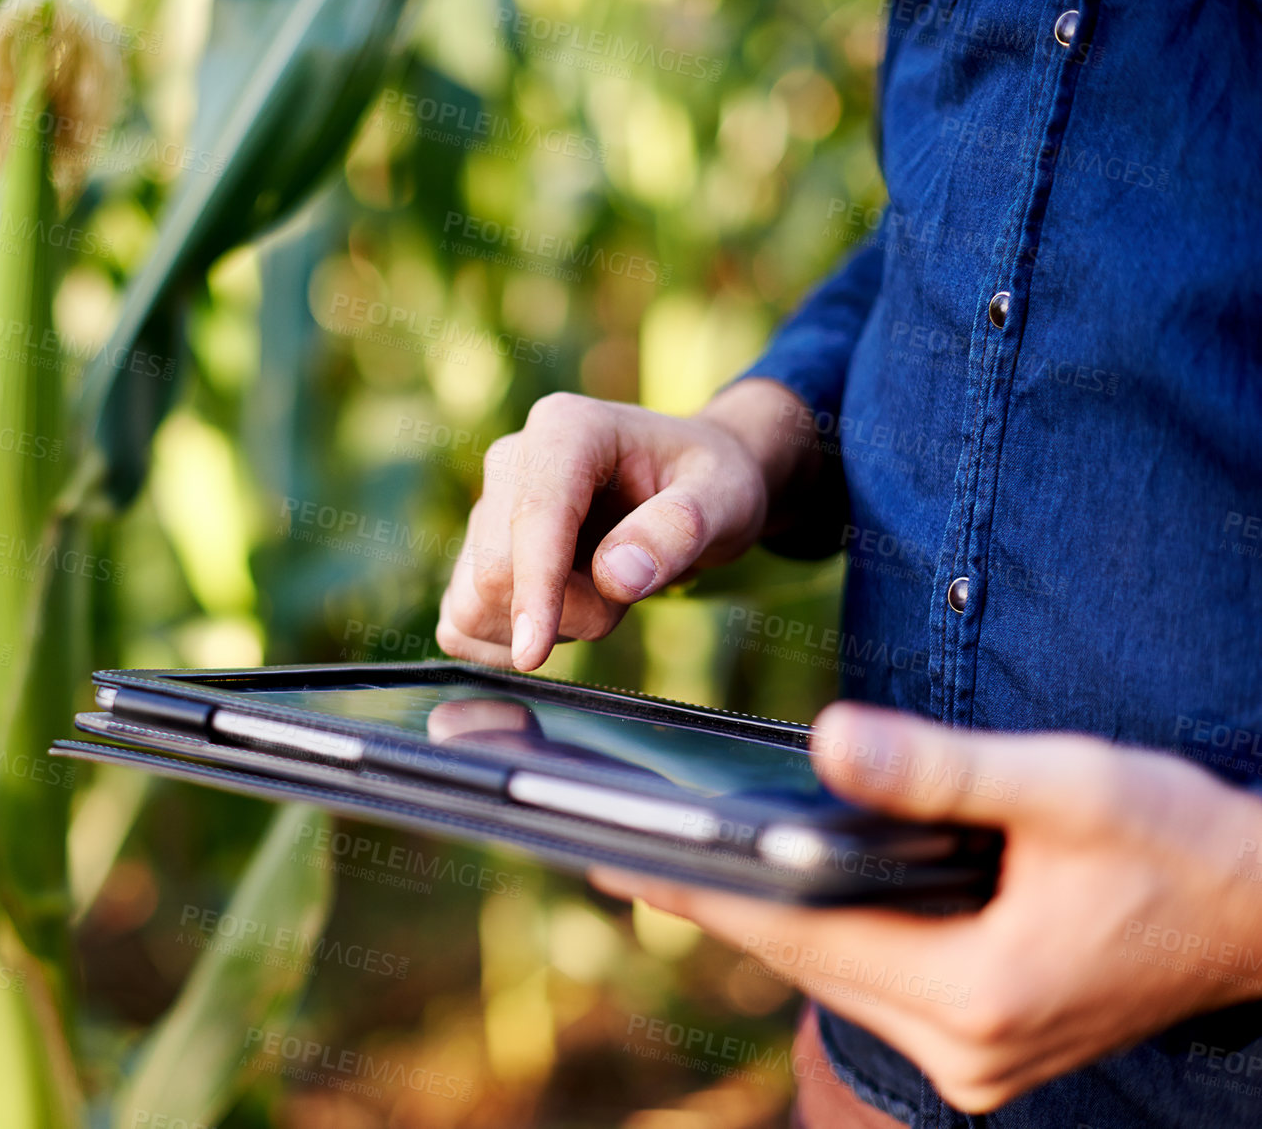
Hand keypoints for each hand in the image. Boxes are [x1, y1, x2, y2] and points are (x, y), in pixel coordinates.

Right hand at [436, 380, 820, 670]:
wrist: (690, 485)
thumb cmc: (709, 484)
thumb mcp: (724, 497)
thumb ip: (678, 530)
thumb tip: (615, 576)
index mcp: (566, 429)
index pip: (533, 517)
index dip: (534, 588)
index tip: (535, 653)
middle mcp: (511, 461)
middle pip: (497, 571)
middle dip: (567, 612)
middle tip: (628, 592)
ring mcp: (487, 508)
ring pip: (474, 603)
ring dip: (544, 626)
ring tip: (600, 594)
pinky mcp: (475, 553)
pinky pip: (463, 624)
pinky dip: (508, 643)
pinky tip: (560, 617)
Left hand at [591, 703, 1261, 1111]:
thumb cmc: (1182, 843)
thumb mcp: (1066, 786)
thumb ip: (942, 767)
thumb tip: (825, 740)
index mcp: (978, 995)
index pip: (801, 934)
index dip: (703, 891)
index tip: (616, 859)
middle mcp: (963, 1047)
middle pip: (803, 964)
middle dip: (713, 906)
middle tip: (614, 855)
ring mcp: (973, 1056)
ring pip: (831, 978)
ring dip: (763, 922)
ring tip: (671, 867)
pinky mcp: (982, 1038)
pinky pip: (869, 983)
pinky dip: (819, 936)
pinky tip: (780, 894)